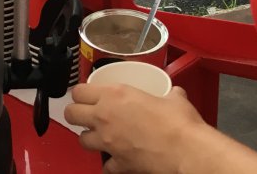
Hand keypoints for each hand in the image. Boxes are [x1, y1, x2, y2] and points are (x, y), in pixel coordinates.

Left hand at [65, 84, 205, 172]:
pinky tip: (117, 160)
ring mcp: (108, 142)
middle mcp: (105, 116)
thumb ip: (169, 94)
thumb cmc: (179, 123)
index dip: (80, 93)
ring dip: (89, 138)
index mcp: (115, 94)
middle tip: (85, 115)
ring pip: (81, 140)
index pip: (79, 90)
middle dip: (75, 114)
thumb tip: (174, 94)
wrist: (185, 151)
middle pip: (71, 114)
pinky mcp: (117, 163)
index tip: (86, 95)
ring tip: (99, 137)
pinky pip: (105, 166)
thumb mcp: (174, 99)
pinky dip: (109, 164)